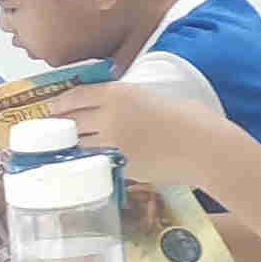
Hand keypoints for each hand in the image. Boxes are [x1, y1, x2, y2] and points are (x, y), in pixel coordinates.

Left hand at [57, 76, 239, 191]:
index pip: (75, 96)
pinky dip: (91, 161)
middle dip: (62, 126)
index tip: (54, 108)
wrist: (206, 149)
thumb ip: (131, 101)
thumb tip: (118, 108)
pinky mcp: (118, 167)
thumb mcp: (157, 98)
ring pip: (78, 145)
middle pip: (70, 122)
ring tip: (74, 147)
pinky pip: (95, 162)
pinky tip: (93, 161)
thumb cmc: (193, 119)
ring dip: (74, 146)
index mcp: (118, 94)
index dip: (61, 103)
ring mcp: (110, 145)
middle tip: (58, 130)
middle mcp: (107, 117)